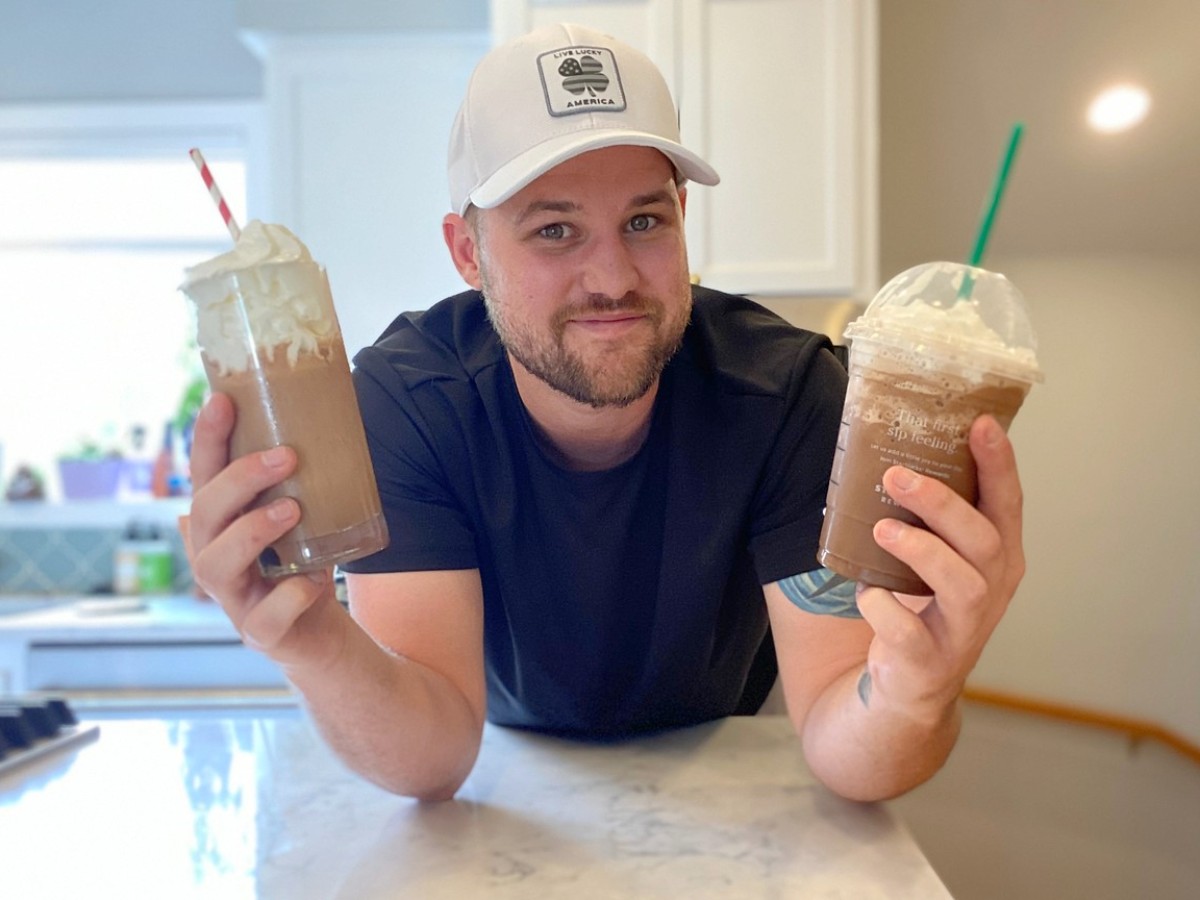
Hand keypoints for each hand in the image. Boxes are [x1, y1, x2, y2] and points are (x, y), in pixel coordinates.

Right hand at [187, 393, 342, 669]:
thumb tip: (322, 419)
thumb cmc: (307, 566)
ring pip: (215, 565)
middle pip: (204, 514)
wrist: (323, 636)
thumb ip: (301, 482)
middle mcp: (215, 558)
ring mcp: (234, 600)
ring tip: (292, 509)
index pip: (204, 476)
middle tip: (287, 455)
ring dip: (251, 531)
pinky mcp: (260, 634)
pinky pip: (264, 618)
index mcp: (221, 526)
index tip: (222, 399)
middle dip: (240, 480)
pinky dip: (288, 597)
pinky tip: (311, 581)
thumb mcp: (308, 519)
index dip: (207, 439)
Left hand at [854, 414, 1024, 722]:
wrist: (909, 684)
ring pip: (961, 583)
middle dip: (942, 503)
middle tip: (897, 476)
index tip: (982, 423)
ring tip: (882, 530)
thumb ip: (928, 517)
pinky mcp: (929, 661)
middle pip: (984, 539)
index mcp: (997, 557)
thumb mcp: (936, 557)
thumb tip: (888, 449)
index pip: (1007, 503)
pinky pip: (908, 631)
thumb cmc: (923, 604)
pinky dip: (882, 607)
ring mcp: (965, 629)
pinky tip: (866, 591)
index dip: (999, 464)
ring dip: (920, 550)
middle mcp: (992, 590)